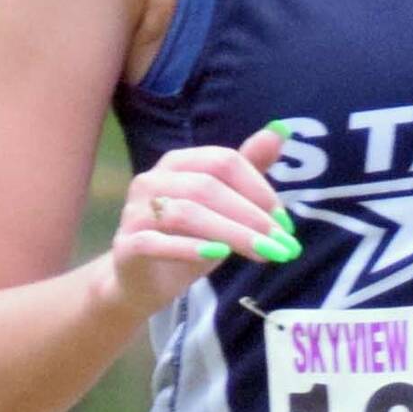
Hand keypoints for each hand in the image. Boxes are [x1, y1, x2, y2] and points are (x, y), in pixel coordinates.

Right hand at [102, 125, 298, 317]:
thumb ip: (248, 170)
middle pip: (208, 186)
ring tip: (264, 253)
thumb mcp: (222, 205)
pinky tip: (219, 256)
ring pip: (188, 214)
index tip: (285, 223)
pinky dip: (190, 248)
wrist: (139, 282)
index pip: (224, 161)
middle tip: (282, 243)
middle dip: (251, 215)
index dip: (259, 189)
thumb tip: (281, 129)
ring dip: (232, 233)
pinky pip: (157, 242)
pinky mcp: (127, 245)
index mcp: (178, 162)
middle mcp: (153, 180)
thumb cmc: (186, 239)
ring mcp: (136, 211)